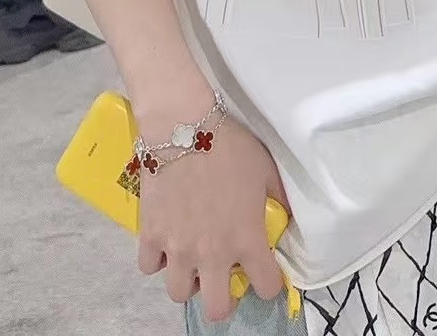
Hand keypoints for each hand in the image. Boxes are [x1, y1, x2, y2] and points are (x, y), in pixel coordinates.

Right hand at [137, 116, 286, 323]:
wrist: (184, 127)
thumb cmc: (229, 146)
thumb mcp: (264, 170)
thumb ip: (277, 199)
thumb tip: (287, 215)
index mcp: (245, 239)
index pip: (265, 286)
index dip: (269, 283)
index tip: (265, 274)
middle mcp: (211, 253)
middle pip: (216, 309)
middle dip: (223, 300)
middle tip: (224, 280)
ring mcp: (177, 248)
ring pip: (179, 293)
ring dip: (189, 281)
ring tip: (193, 260)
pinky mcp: (150, 236)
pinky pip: (149, 267)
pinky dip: (157, 259)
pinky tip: (167, 242)